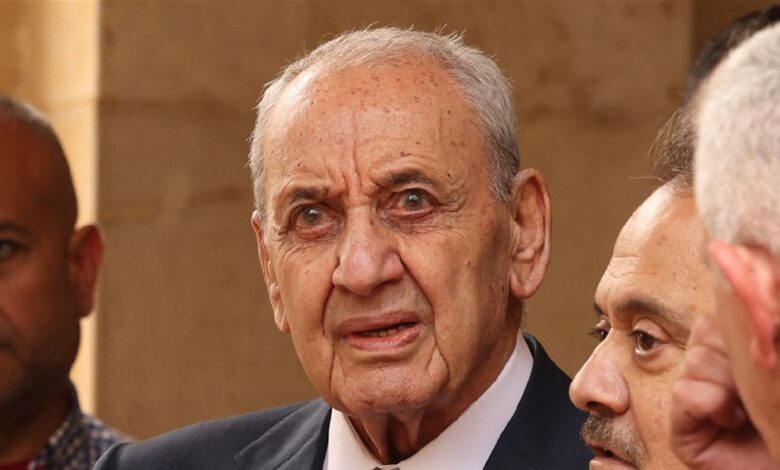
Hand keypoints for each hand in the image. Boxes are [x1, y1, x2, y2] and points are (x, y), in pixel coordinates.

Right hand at [670, 314, 777, 468]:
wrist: (778, 469)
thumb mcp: (775, 377)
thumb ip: (766, 343)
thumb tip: (757, 305)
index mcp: (733, 354)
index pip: (721, 316)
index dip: (740, 325)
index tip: (762, 348)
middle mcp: (709, 372)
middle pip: (706, 332)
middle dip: (735, 355)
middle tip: (757, 384)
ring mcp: (692, 399)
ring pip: (696, 360)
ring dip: (727, 382)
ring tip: (748, 408)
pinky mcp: (681, 430)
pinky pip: (684, 393)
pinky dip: (711, 403)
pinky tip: (732, 421)